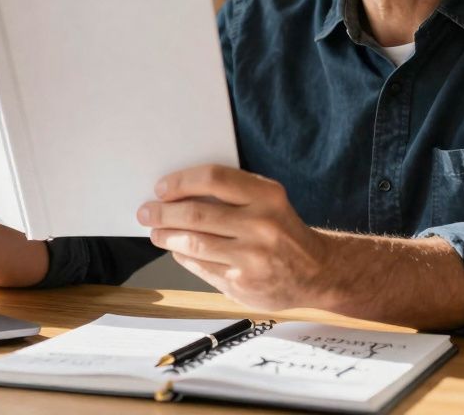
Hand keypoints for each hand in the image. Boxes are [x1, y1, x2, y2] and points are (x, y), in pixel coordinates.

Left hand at [138, 165, 328, 311]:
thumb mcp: (269, 202)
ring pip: (193, 243)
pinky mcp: (242, 284)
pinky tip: (177, 249)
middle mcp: (261, 225)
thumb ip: (233, 195)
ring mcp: (251, 258)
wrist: (317, 273)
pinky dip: (183, 256)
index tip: (162, 188)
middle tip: (146, 211)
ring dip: (166, 236)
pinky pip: (201, 267)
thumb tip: (177, 193)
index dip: (181, 182)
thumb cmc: (283, 229)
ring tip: (156, 232)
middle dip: (163, 213)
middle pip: (196, 214)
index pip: (213, 179)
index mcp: (267, 196)